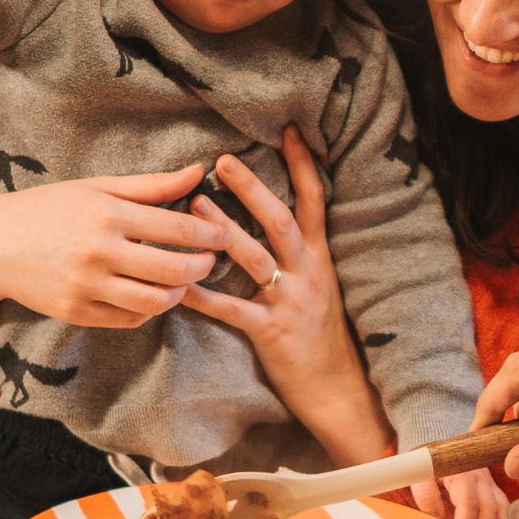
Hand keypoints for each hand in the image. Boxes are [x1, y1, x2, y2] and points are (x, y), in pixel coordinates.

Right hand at [0, 166, 228, 329]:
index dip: (212, 234)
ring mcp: (86, 287)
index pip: (179, 230)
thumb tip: (199, 172)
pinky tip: (153, 293)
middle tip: (211, 260)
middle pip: (175, 271)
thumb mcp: (96, 187)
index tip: (225, 233)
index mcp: (107, 214)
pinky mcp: (76, 313)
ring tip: (184, 279)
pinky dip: (150, 309)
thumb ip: (151, 186)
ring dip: (180, 294)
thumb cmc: (46, 209)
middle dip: (204, 267)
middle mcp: (98, 252)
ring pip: (156, 302)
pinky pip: (129, 319)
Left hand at [179, 130, 398, 458]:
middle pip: (281, 219)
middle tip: (223, 160)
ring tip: (193, 206)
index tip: (289, 131)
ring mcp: (290, 300)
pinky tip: (180, 286)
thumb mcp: (320, 287)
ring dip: (223, 230)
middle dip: (252, 188)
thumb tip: (274, 222)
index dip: (303, 165)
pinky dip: (204, 297)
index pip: (314, 201)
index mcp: (319, 257)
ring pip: (256, 258)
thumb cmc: (322, 336)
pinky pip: (233, 310)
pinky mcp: (272, 331)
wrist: (338, 387)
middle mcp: (308, 272)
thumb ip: (300, 255)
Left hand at [411, 467, 507, 518]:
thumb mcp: (422, 478)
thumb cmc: (431, 468)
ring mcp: (492, 488)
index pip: (470, 502)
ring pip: (502, 514)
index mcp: (463, 474)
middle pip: (489, 511)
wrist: (444, 452)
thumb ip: (427, 497)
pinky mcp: (496, 497)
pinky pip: (505, 516)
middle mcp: (483, 480)